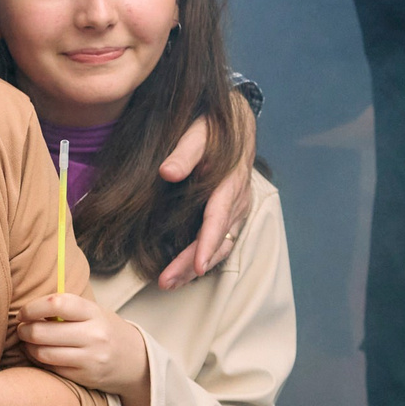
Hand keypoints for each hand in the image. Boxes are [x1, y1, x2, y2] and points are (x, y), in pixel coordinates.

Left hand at [15, 294, 147, 393]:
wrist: (136, 361)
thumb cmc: (105, 331)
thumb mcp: (94, 312)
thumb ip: (66, 308)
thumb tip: (29, 308)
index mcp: (94, 313)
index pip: (56, 304)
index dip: (32, 308)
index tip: (24, 313)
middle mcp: (94, 335)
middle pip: (42, 332)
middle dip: (24, 330)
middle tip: (22, 328)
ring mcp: (90, 358)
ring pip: (43, 353)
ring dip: (28, 347)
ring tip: (28, 341)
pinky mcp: (85, 377)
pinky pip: (51, 368)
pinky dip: (39, 361)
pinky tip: (40, 354)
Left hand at [156, 102, 255, 289]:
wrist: (236, 122)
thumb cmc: (213, 125)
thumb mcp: (198, 130)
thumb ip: (185, 151)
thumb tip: (167, 172)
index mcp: (230, 182)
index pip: (219, 217)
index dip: (209, 242)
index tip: (199, 265)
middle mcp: (238, 200)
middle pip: (218, 239)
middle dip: (193, 264)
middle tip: (167, 282)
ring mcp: (237, 209)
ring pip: (221, 245)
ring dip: (196, 266)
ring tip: (170, 283)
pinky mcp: (232, 213)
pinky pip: (222, 241)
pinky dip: (204, 257)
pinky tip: (184, 271)